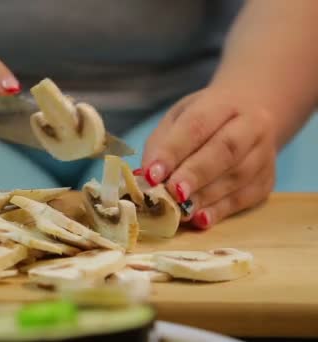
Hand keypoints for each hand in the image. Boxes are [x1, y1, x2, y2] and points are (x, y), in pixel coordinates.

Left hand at [140, 87, 276, 228]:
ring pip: (237, 177)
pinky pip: (244, 198)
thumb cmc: (204, 120)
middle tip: (171, 193)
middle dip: (194, 174)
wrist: (250, 115)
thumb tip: (146, 177)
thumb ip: (161, 145)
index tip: (151, 174)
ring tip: (180, 211)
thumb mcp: (177, 119)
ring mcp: (264, 154)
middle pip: (225, 150)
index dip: (173, 151)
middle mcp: (252, 126)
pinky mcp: (267, 181)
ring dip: (205, 197)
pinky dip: (220, 211)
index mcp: (224, 103)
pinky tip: (200, 220)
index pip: (197, 125)